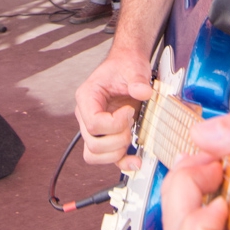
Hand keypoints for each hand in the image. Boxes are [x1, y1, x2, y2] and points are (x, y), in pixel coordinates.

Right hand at [74, 50, 153, 169]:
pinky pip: (106, 158)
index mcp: (87, 97)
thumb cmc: (125, 66)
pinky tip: (135, 161)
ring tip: (131, 137)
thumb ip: (137, 80)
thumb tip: (143, 92)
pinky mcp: (106, 135)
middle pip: (93, 143)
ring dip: (117, 152)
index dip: (114, 123)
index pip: (93, 123)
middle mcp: (86, 114)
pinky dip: (121, 163)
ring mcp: (94, 128)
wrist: (128, 66)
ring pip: (94, 154)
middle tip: (131, 124)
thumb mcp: (133, 68)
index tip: (129, 111)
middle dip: (117, 139)